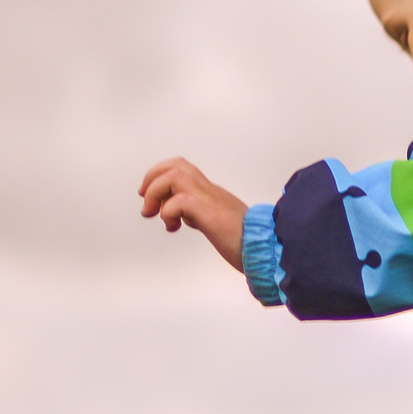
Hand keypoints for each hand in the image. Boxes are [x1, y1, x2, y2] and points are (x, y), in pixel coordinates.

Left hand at [139, 158, 247, 272]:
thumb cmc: (247, 242)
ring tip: (155, 213)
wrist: (266, 249)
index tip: (152, 199)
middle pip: (176, 165)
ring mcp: (210, 199)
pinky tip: (173, 226)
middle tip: (146, 201)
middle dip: (152, 179)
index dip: (160, 177)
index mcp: (212, 193)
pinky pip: (179, 201)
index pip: (183, 169)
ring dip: (157, 192)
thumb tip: (182, 218)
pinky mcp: (209, 212)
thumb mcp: (217, 224)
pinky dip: (168, 212)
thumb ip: (201, 216)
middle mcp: (210, 191)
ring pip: (174, 175)